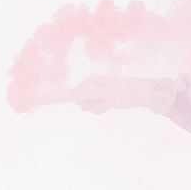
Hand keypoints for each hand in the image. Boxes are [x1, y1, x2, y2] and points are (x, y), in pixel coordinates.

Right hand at [64, 72, 179, 113]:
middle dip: (89, 105)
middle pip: (80, 100)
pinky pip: (94, 108)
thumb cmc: (127, 91)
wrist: (143, 94)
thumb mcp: (108, 93)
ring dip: (96, 108)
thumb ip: (91, 92)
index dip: (63, 96)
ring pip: (87, 106)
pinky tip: (109, 106)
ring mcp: (96, 92)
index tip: (47, 99)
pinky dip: (100, 109)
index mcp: (91, 80)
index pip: (73, 89)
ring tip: (108, 104)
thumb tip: (75, 93)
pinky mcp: (101, 98)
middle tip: (102, 103)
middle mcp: (91, 85)